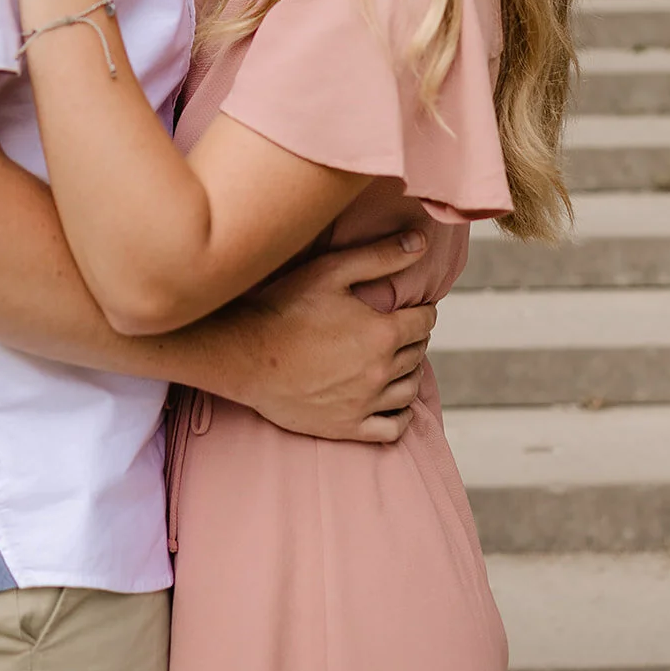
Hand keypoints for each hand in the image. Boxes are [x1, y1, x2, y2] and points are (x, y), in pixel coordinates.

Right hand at [229, 232, 436, 443]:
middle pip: (418, 353)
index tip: (413, 306)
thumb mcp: (332, 270)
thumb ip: (380, 256)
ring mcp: (365, 403)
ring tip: (396, 359)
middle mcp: (380, 371)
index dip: (422, 310)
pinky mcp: (348, 427)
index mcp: (382, 333)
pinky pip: (392, 428)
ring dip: (410, 371)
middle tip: (401, 328)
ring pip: (409, 390)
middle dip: (414, 337)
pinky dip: (401, 415)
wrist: (245, 355)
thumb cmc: (285, 308)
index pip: (424, 321)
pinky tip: (392, 400)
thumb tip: (420, 242)